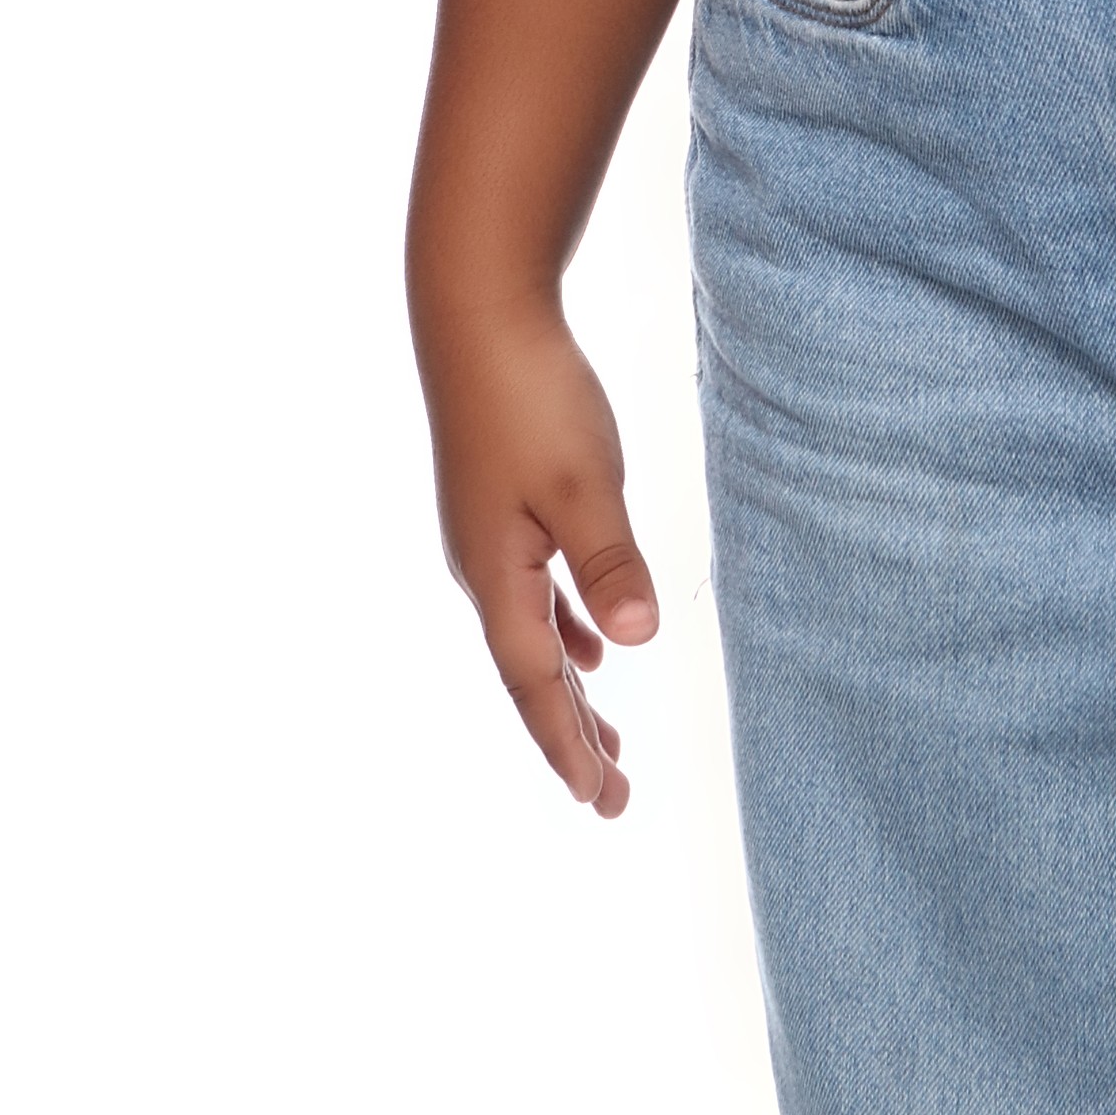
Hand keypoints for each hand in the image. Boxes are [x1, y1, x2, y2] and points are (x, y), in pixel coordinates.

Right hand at [417, 300, 659, 814]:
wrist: (478, 315)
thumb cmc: (532, 395)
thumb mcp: (583, 482)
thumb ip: (609, 561)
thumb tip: (637, 641)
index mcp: (498, 576)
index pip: (537, 684)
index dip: (568, 743)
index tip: (600, 798)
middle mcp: (483, 570)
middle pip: (530, 674)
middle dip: (571, 735)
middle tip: (612, 796)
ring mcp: (488, 538)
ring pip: (533, 636)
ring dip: (570, 690)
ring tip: (606, 737)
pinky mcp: (500, 504)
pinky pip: (534, 595)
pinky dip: (564, 630)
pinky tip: (592, 641)